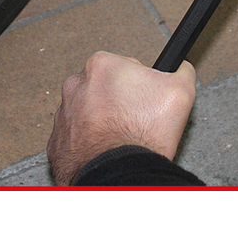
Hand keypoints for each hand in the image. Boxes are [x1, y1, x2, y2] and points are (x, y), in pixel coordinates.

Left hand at [47, 51, 196, 185]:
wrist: (118, 173)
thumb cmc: (142, 134)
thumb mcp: (179, 91)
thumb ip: (179, 71)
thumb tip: (179, 67)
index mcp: (101, 65)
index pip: (127, 68)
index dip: (142, 87)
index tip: (147, 103)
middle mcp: (76, 84)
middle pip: (106, 88)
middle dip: (120, 102)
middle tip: (137, 122)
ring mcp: (64, 113)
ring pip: (90, 112)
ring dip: (104, 122)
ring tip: (122, 138)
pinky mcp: (58, 140)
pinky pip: (77, 136)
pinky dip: (90, 142)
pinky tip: (107, 149)